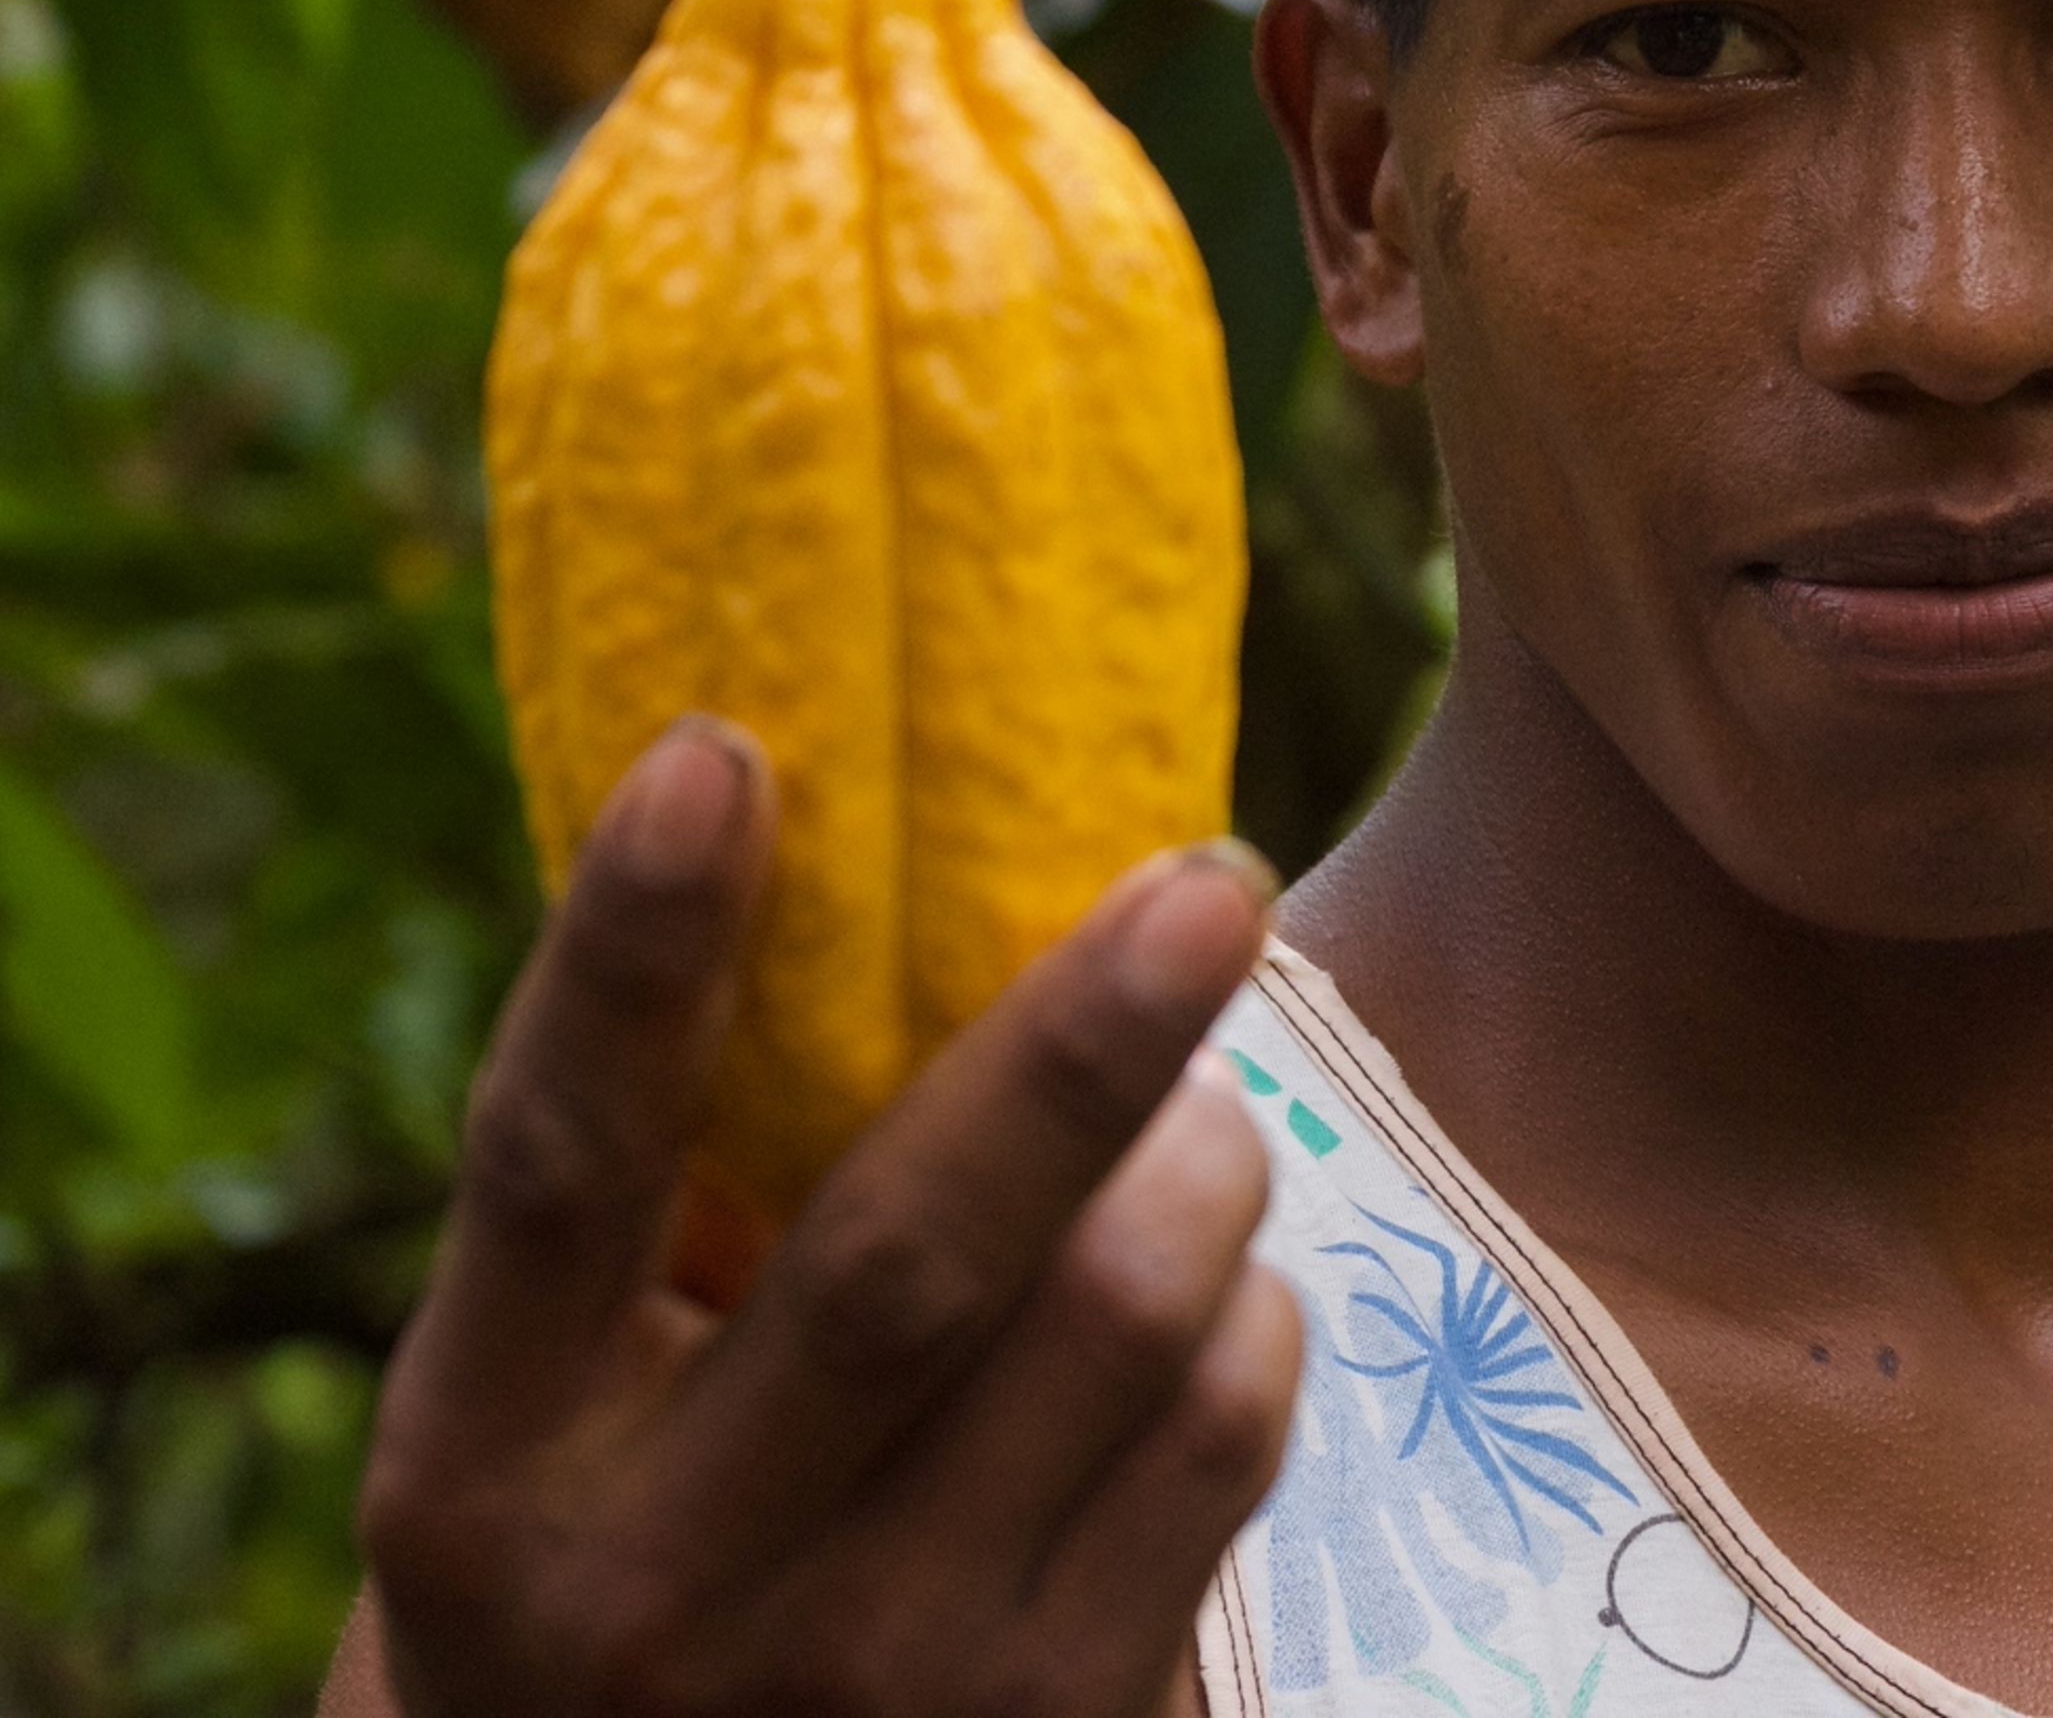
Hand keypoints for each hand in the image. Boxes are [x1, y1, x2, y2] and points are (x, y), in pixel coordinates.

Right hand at [348, 718, 1297, 1717]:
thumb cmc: (621, 1584)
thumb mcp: (555, 1439)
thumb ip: (654, 1232)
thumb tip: (828, 880)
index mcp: (483, 1467)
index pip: (556, 1168)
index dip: (630, 954)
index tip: (722, 748)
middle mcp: (662, 1585)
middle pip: (914, 1252)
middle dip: (1081, 1042)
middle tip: (1208, 881)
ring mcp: (875, 1677)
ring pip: (1122, 1325)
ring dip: (1201, 1165)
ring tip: (1199, 1116)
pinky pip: (1220, 1434)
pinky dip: (1250, 1313)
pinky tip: (1214, 1296)